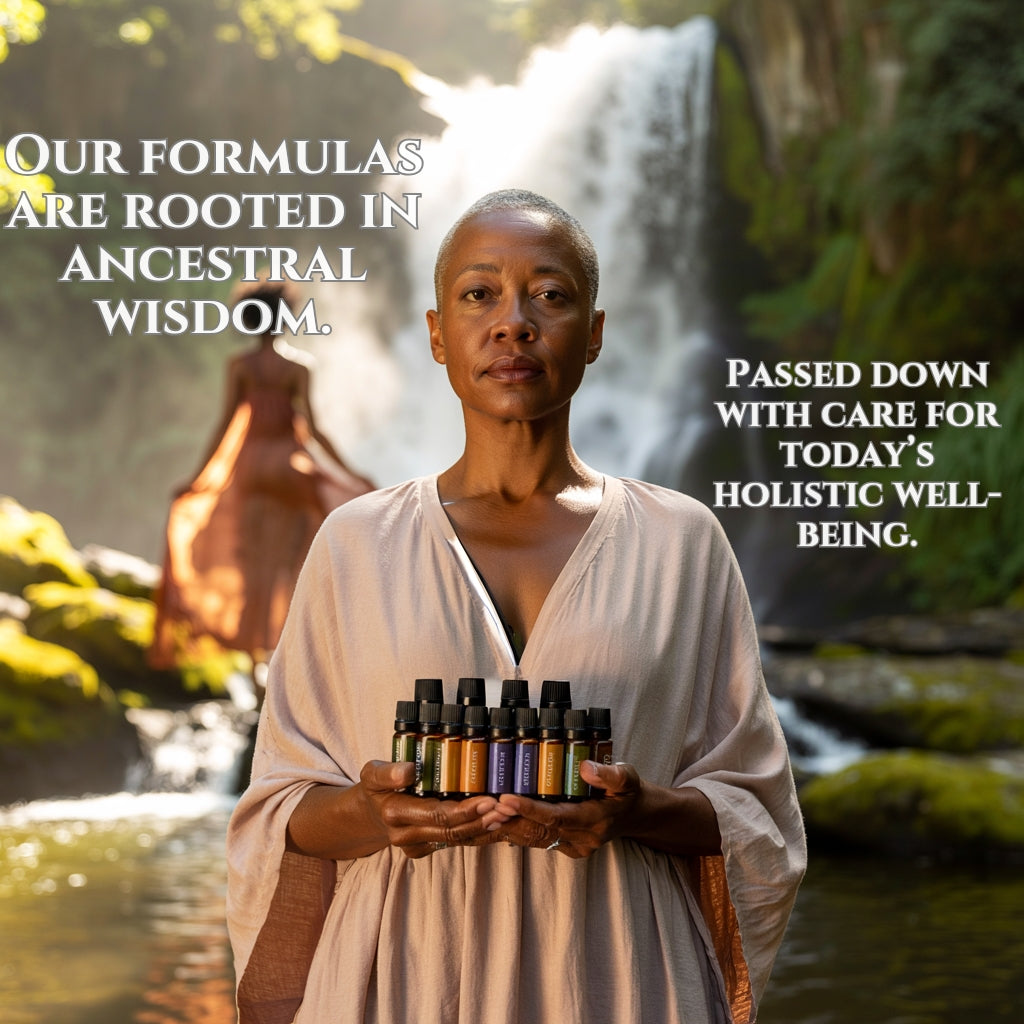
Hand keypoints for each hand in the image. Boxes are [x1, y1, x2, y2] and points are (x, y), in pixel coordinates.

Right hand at [360, 761, 517, 858]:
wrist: (369, 812)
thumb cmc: (376, 787)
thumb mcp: (373, 773)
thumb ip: (388, 772)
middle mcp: (405, 835)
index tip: (489, 800)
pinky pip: (454, 843)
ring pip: (455, 840)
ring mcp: (415, 846)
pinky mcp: (425, 849)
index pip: (437, 814)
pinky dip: (476, 833)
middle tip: (506, 808)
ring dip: (482, 828)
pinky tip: (495, 824)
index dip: (465, 810)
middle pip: (450, 830)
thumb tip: (409, 770)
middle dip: (481, 820)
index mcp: (395, 813)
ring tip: (506, 815)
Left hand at [494, 761, 642, 858]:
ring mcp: (576, 847)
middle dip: (512, 820)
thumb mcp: (627, 777)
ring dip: (511, 828)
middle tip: (487, 806)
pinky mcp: (568, 848)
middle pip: (540, 832)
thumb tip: (585, 767)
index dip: (529, 809)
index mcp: (596, 820)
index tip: (506, 798)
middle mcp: (584, 839)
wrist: (636, 815)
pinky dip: (519, 832)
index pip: (557, 817)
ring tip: (486, 813)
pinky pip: (540, 842)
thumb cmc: (629, 791)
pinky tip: (500, 822)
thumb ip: (609, 774)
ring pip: (537, 840)